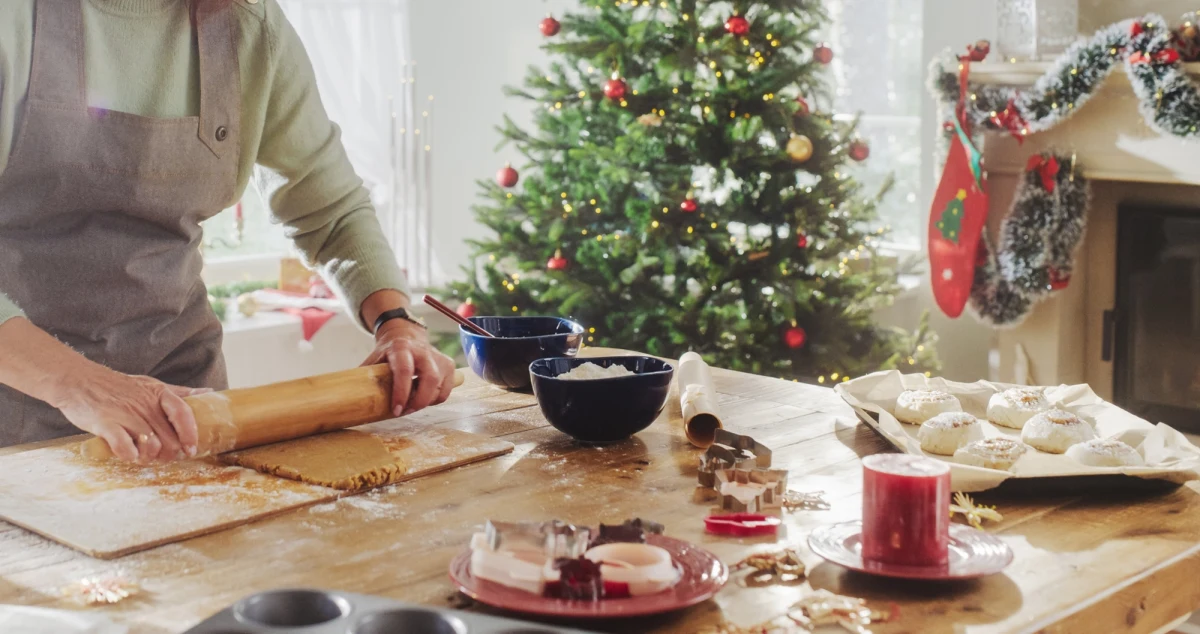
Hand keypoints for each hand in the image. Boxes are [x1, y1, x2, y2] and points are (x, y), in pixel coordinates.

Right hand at [55, 366, 207, 462]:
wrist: (78, 381)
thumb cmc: (118, 387)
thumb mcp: (151, 385)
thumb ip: (179, 393)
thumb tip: (209, 394)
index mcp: (159, 394)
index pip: (183, 414)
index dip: (190, 434)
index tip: (191, 449)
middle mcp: (145, 404)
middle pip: (169, 438)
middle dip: (168, 454)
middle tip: (160, 457)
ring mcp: (125, 414)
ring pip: (151, 446)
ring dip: (148, 456)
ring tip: (142, 455)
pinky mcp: (105, 424)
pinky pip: (125, 448)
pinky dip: (129, 456)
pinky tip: (127, 454)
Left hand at [362, 319, 455, 416]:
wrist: (406, 335)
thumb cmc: (388, 352)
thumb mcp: (374, 359)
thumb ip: (366, 376)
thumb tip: (349, 399)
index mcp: (401, 348)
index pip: (404, 370)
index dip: (401, 392)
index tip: (396, 410)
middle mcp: (423, 351)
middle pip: (430, 378)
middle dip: (419, 401)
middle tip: (406, 412)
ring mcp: (438, 357)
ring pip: (440, 386)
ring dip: (427, 401)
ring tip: (412, 405)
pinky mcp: (448, 364)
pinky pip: (446, 389)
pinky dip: (436, 399)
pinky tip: (423, 398)